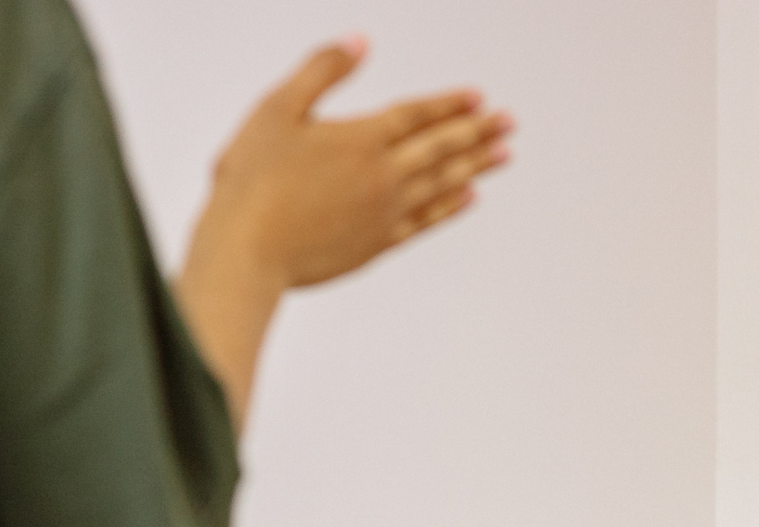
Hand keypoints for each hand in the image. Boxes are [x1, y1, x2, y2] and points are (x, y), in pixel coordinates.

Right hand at [175, 42, 513, 421]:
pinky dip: (450, 207)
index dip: (450, 104)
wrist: (248, 252)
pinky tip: (468, 199)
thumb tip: (360, 41)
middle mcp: (383, 176)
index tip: (479, 98)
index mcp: (361, 139)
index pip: (417, 115)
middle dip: (478, 133)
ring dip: (474, 168)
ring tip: (502, 156)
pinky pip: (426, 221)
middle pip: (440, 148)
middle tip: (510, 123)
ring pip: (441, 184)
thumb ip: (322, 70)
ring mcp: (384, 214)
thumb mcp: (278, 107)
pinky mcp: (376, 244)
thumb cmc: (253, 179)